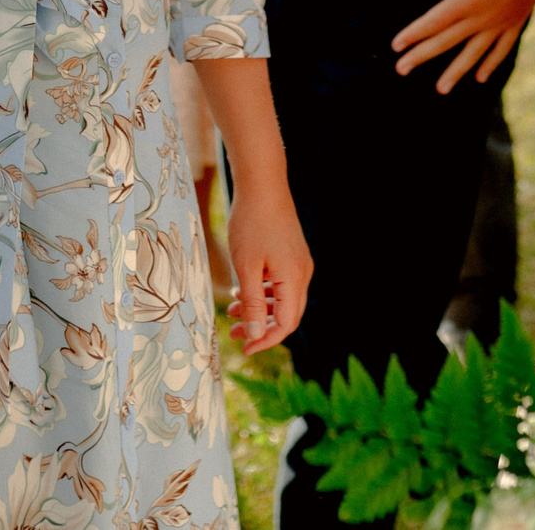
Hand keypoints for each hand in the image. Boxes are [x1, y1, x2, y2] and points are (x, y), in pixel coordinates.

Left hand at [222, 180, 310, 354]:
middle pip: (287, 314)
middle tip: (235, 334)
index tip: (245, 348)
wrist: (262, 185)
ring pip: (283, 299)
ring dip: (260, 309)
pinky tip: (241, 290)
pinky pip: (281, 284)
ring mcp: (298, 262)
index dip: (266, 340)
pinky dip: (263, 293)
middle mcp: (302, 273)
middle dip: (261, 327)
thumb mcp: (246, 266)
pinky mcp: (291, 254)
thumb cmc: (251, 223)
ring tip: (232, 310)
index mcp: (294, 278)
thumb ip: (253, 302)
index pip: (286, 324)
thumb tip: (256, 334)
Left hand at [391, 0, 534, 92]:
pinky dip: (490, 64)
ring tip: (441, 89)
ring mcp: (498, 24)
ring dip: (455, 71)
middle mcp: (479, 19)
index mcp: (464, 2)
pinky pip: (500, 50)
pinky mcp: (514, 23)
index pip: (432, 23)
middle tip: (401, 69)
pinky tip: (480, 77)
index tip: (395, 46)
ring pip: (472, 54)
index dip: (412, 34)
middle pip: (445, 42)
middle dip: (421, 55)